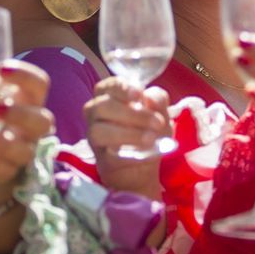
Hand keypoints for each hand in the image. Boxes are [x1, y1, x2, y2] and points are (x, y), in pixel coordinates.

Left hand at [0, 60, 53, 208]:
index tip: (1, 69)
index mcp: (27, 100)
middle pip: (43, 120)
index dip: (25, 75)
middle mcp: (31, 126)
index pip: (39, 83)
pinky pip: (5, 168)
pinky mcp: (8, 170)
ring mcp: (22, 150)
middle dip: (20, 114)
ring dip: (4, 141)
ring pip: (26, 150)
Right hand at [83, 77, 170, 197]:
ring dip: (128, 134)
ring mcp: (94, 137)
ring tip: (150, 139)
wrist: (142, 168)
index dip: (121, 88)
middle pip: (102, 106)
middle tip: (157, 123)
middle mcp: (95, 114)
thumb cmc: (148, 132)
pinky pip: (108, 156)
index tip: (138, 94)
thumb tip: (149, 97)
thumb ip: (158, 101)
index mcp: (109, 97)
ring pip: (98, 130)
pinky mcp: (100, 159)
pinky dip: (127, 155)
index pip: (108, 85)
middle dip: (132, 114)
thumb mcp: (160, 114)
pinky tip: (142, 156)